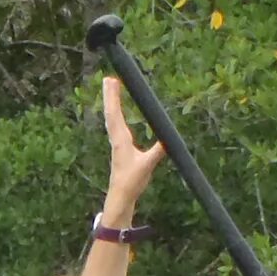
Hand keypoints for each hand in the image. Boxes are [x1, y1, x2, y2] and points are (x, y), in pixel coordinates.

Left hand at [98, 74, 166, 210]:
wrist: (121, 197)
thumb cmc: (131, 182)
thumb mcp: (146, 166)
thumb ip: (157, 152)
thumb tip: (169, 139)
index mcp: (121, 141)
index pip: (115, 115)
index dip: (114, 98)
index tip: (112, 81)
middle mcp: (117, 139)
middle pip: (111, 113)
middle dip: (110, 95)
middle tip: (108, 78)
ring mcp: (117, 143)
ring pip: (112, 118)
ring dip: (112, 103)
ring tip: (111, 89)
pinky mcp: (120, 148)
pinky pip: (115, 126)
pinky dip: (115, 114)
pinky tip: (116, 113)